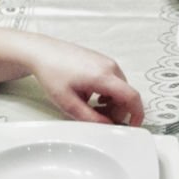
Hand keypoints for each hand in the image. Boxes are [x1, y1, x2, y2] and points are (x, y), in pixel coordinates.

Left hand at [28, 40, 144, 125]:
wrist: (42, 52)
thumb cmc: (51, 71)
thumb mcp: (68, 102)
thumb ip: (89, 118)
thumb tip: (106, 126)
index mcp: (103, 76)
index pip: (132, 97)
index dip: (136, 114)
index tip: (133, 125)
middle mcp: (109, 67)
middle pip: (126, 95)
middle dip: (117, 112)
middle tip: (100, 119)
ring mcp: (107, 62)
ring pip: (120, 89)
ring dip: (111, 103)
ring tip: (92, 107)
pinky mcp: (102, 61)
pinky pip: (114, 81)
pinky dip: (108, 93)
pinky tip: (93, 97)